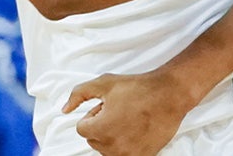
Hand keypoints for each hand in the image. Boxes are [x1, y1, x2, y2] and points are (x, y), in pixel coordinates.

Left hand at [62, 70, 191, 155]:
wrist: (169, 95)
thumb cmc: (138, 88)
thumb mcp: (103, 83)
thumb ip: (79, 94)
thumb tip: (64, 109)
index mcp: (100, 129)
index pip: (81, 128)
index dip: (92, 114)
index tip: (105, 107)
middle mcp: (113, 147)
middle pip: (93, 140)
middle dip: (101, 126)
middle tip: (117, 111)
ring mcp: (128, 155)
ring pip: (107, 149)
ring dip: (112, 136)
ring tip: (127, 120)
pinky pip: (124, 154)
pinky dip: (126, 144)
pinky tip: (135, 130)